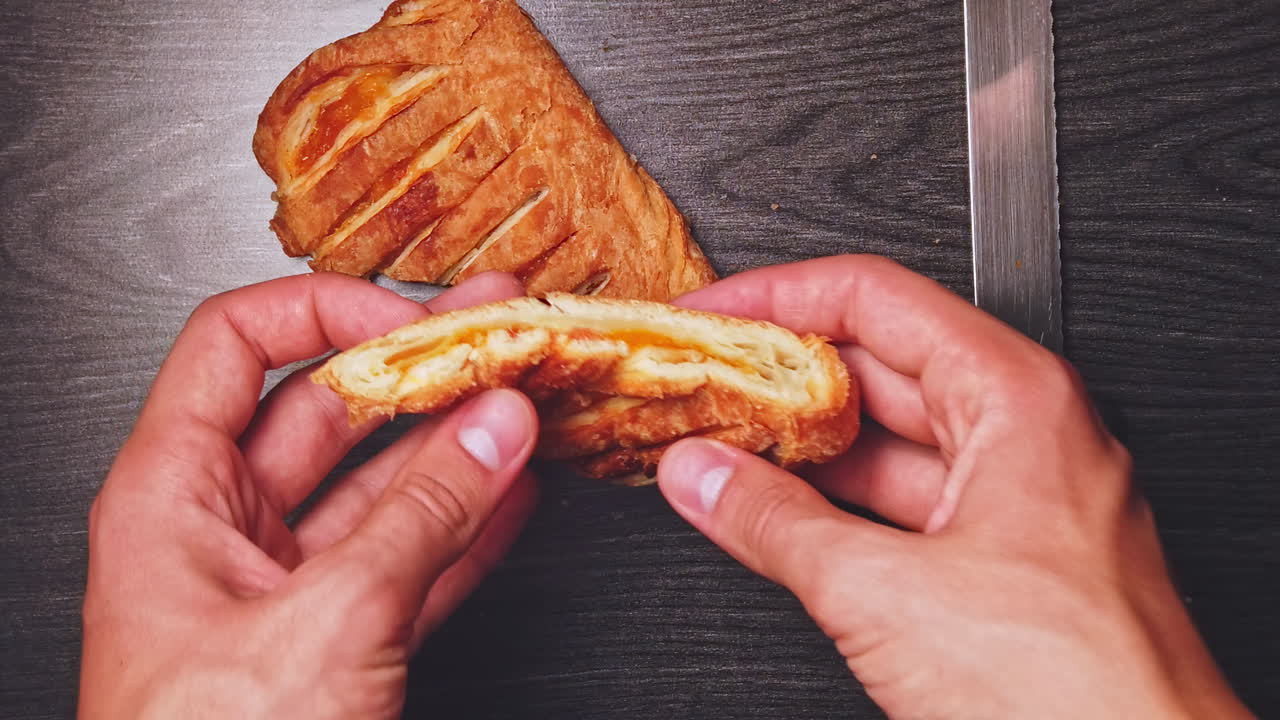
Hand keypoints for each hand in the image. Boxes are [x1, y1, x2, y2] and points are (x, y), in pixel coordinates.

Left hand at [81, 272, 538, 718]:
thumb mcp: (325, 625)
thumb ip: (424, 517)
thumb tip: (492, 430)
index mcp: (171, 498)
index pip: (238, 346)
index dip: (328, 313)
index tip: (413, 319)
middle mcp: (222, 531)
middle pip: (327, 409)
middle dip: (419, 368)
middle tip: (495, 333)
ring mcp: (285, 588)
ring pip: (383, 486)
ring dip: (459, 448)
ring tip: (525, 407)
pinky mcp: (338, 643)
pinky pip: (412, 558)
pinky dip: (468, 527)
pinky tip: (514, 495)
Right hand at [659, 255, 1252, 718]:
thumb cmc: (1077, 691)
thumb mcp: (886, 593)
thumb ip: (775, 524)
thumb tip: (707, 478)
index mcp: (1016, 398)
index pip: (875, 299)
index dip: (778, 299)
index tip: (715, 314)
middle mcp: (1028, 433)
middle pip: (880, 364)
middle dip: (783, 375)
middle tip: (708, 385)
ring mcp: (1022, 498)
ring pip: (891, 439)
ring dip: (805, 444)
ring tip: (726, 447)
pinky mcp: (1009, 559)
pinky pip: (907, 501)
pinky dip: (838, 501)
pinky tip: (782, 511)